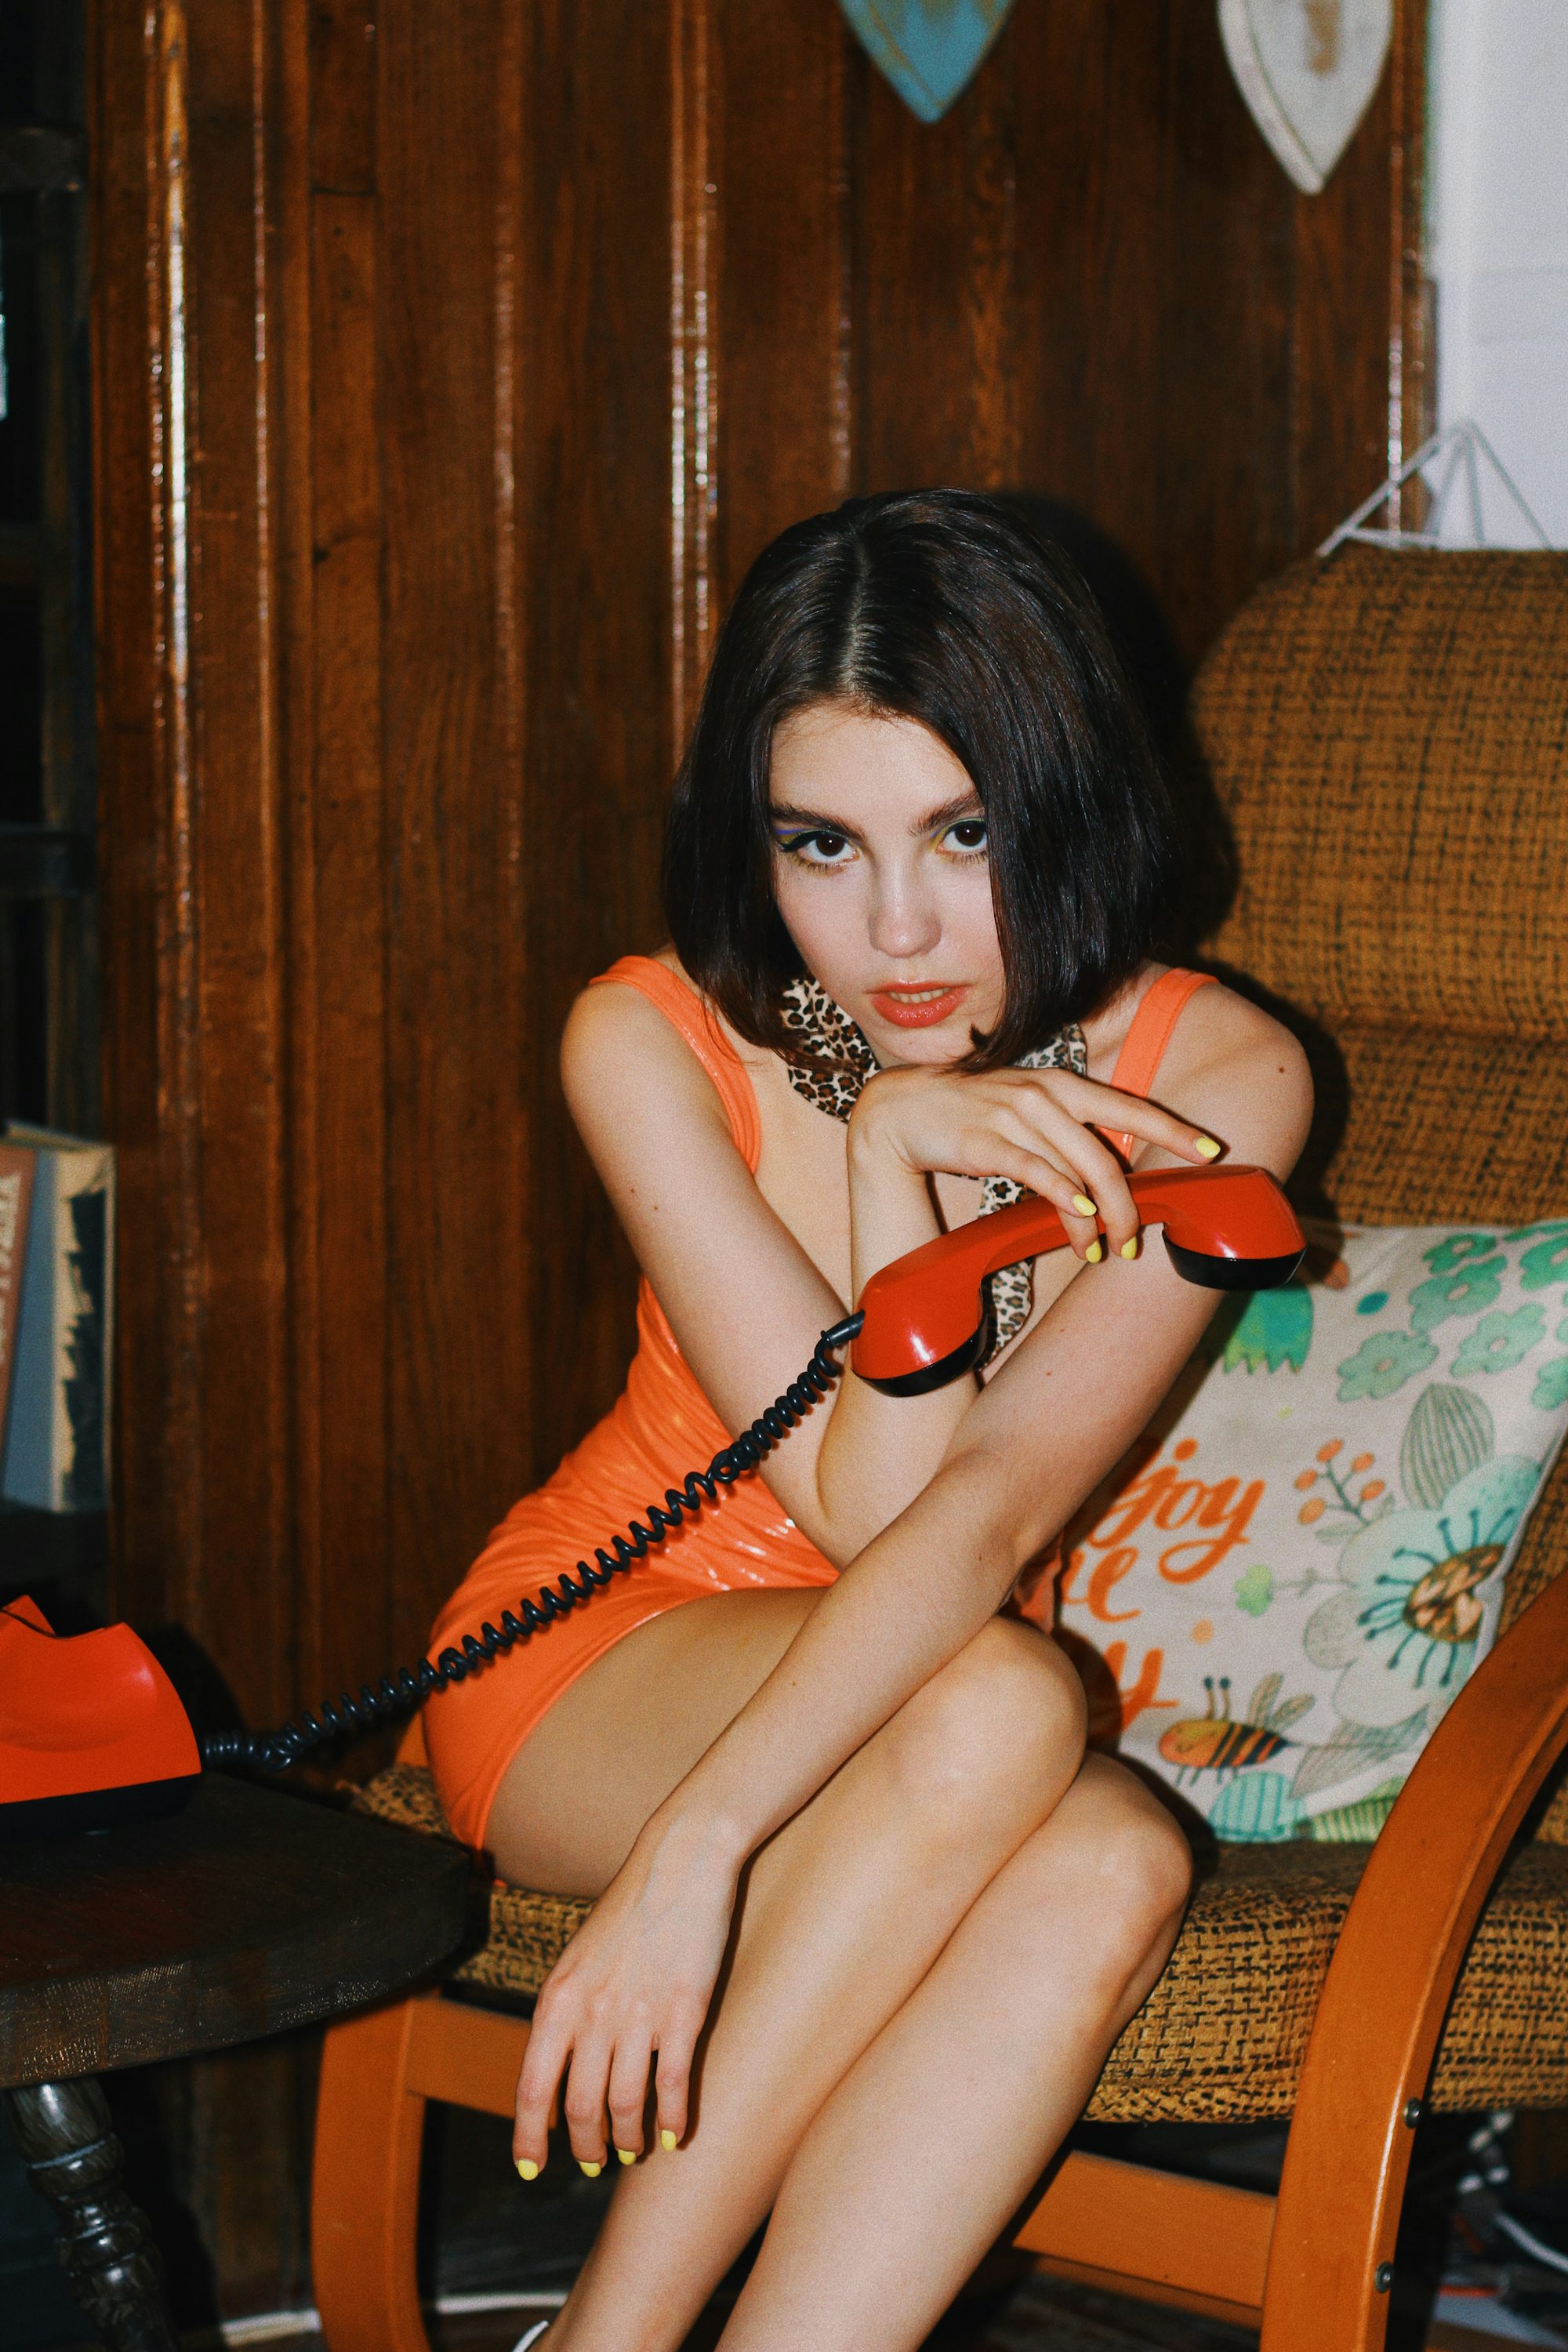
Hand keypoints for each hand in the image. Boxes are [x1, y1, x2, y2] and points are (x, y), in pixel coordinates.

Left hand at [512, 1812, 739, 2174]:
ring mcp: (639, 2016)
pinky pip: (673, 2086)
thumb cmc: (629, 1908)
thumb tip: (559, 2065)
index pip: (532, 2088)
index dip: (529, 2137)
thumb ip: (567, 2010)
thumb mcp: (578, 1957)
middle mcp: (592, 2014)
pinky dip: (674, 2120)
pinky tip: (676, 2134)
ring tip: (633, 2148)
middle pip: (580, 2109)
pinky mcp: (684, 2013)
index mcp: (558, 2000)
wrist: (680, 1862)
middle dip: (586, 2147)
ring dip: (627, 2141)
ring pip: (625, 2108)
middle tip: (594, 2161)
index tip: (531, 2168)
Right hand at [849, 1063, 1220, 1258]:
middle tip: (1136, 1241)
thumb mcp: (1026, 1112)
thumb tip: (1108, 1176)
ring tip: (1103, 1249)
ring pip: (1078, 1171)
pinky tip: (1080, 1220)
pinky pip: (1037, 1172)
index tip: (1213, 1152)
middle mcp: (1045, 1095)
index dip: (1175, 1129)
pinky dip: (1063, 1198)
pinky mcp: (987, 1141)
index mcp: (1062, 1085)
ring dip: (1097, 1219)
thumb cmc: (971, 1115)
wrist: (902, 1109)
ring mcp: (1016, 1116)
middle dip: (1129, 1204)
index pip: (1131, 1107)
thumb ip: (1068, 1134)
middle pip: (1109, 1155)